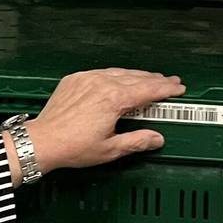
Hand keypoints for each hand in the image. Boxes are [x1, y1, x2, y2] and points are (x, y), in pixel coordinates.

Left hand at [20, 68, 185, 174]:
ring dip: (137, 76)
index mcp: (114, 99)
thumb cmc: (74, 147)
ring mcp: (88, 78)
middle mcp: (103, 83)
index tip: (179, 88)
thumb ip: (137, 141)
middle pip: (136, 78)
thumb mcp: (110, 149)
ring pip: (119, 72)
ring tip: (150, 80)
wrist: (42, 140)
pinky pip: (101, 73)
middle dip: (155, 80)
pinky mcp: (75, 79)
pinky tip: (121, 79)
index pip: (148, 90)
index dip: (166, 89)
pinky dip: (116, 75)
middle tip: (170, 82)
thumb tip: (157, 138)